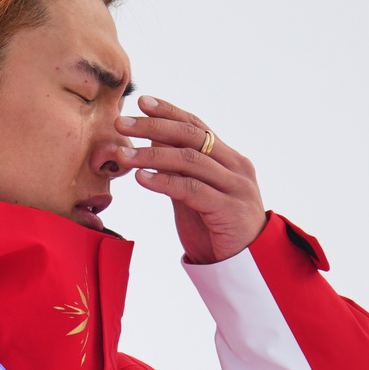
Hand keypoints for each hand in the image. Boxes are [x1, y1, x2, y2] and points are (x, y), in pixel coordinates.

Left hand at [115, 96, 266, 263]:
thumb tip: (152, 140)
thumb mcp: (193, 194)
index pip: (197, 126)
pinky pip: (191, 190)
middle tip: (123, 122)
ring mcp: (236, 188)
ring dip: (152, 155)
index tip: (142, 101)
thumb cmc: (216, 230)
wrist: (245, 268)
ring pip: (189, 160)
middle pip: (192, 137)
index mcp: (230, 159)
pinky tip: (141, 178)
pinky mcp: (229, 210)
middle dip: (154, 126)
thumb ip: (178, 169)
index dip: (169, 113)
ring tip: (123, 154)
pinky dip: (164, 181)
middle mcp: (237, 167)